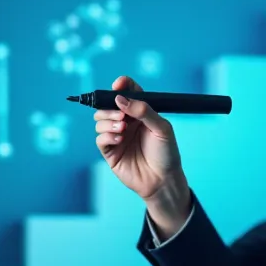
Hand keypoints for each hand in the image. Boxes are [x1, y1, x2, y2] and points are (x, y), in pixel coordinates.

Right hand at [94, 75, 186, 202]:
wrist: (163, 180)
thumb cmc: (166, 153)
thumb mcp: (161, 128)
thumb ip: (143, 111)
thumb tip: (120, 99)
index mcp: (140, 113)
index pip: (127, 93)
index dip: (121, 86)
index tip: (118, 85)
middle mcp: (126, 123)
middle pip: (107, 105)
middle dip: (110, 107)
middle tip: (122, 116)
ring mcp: (117, 136)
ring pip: (100, 120)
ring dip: (108, 121)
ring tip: (123, 129)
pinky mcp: (110, 152)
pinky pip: (99, 139)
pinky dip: (107, 136)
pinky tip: (119, 139)